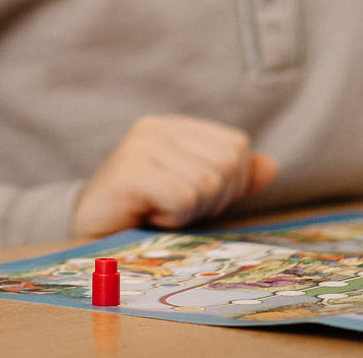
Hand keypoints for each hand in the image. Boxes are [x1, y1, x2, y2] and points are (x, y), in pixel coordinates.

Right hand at [70, 115, 277, 238]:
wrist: (91, 236)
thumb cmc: (146, 215)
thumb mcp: (196, 195)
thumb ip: (231, 179)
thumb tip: (271, 165)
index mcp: (174, 127)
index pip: (236, 146)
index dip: (229, 184)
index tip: (192, 198)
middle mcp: (157, 128)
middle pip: (227, 163)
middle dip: (211, 199)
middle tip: (175, 208)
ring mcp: (141, 146)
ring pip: (208, 182)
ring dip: (189, 211)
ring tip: (160, 211)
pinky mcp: (130, 171)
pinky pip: (183, 197)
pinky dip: (173, 218)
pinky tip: (149, 216)